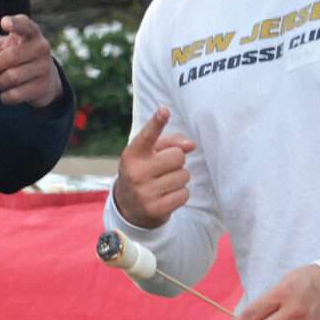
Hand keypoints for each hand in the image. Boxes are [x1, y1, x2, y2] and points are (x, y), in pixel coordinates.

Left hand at [0, 14, 62, 107]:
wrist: (44, 79)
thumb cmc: (16, 56)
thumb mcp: (1, 47)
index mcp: (31, 33)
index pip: (25, 25)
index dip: (14, 24)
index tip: (4, 23)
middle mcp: (41, 48)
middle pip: (10, 56)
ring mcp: (45, 68)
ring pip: (11, 77)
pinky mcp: (43, 88)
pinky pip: (15, 94)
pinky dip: (5, 96)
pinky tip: (6, 93)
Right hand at [113, 107, 194, 228]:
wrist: (128, 207)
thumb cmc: (144, 172)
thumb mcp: (149, 154)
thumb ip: (170, 143)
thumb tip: (191, 145)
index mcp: (133, 154)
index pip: (148, 136)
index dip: (157, 123)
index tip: (164, 111)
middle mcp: (136, 172)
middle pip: (177, 156)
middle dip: (176, 161)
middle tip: (164, 169)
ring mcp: (144, 192)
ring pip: (183, 176)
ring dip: (179, 179)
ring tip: (165, 183)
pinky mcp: (155, 209)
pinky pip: (184, 194)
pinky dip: (180, 194)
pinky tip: (167, 196)